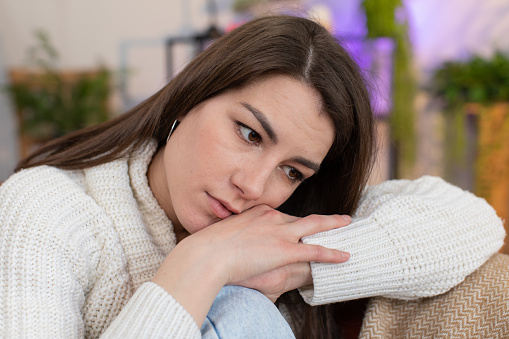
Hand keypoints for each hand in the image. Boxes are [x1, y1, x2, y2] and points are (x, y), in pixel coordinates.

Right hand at [152, 205, 350, 324]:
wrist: (207, 254)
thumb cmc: (208, 247)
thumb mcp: (222, 233)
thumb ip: (235, 235)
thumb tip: (234, 242)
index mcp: (258, 213)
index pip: (283, 217)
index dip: (296, 222)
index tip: (303, 225)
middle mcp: (272, 218)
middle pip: (303, 219)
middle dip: (322, 219)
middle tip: (339, 218)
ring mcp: (280, 233)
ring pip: (314, 227)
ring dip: (333, 226)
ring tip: (347, 225)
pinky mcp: (285, 250)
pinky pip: (315, 251)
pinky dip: (332, 253)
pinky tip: (344, 256)